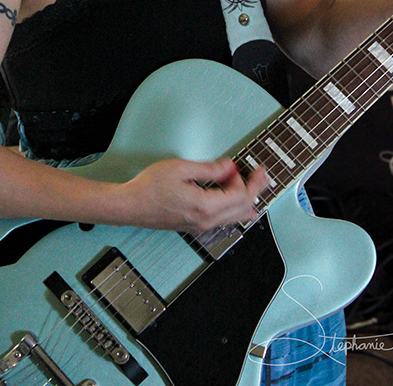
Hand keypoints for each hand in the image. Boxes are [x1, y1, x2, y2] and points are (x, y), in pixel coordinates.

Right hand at [120, 157, 268, 232]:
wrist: (130, 206)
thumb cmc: (149, 188)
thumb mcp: (180, 168)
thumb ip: (209, 168)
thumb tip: (229, 166)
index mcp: (205, 206)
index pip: (240, 196)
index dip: (249, 180)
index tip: (254, 167)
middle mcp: (206, 220)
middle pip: (243, 209)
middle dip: (255, 190)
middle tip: (262, 175)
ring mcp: (201, 226)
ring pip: (235, 218)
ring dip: (247, 201)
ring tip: (255, 186)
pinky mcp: (195, 226)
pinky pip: (224, 220)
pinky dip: (235, 208)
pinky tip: (236, 200)